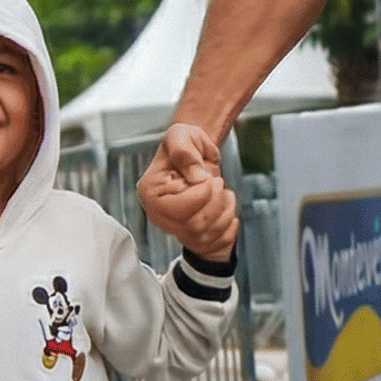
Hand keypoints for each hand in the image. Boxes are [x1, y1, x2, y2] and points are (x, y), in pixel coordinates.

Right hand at [138, 121, 225, 240]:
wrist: (196, 154)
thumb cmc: (186, 144)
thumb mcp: (181, 135)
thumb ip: (184, 152)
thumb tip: (197, 177)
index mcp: (151, 193)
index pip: (180, 209)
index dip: (203, 193)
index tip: (209, 177)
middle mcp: (159, 215)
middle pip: (195, 226)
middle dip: (216, 202)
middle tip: (218, 182)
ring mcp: (175, 229)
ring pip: (208, 237)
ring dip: (226, 212)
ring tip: (224, 194)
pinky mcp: (192, 237)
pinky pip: (217, 245)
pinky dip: (229, 228)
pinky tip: (227, 209)